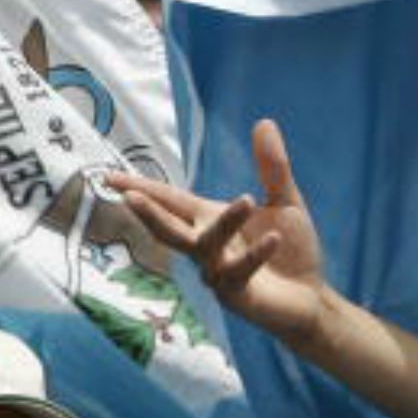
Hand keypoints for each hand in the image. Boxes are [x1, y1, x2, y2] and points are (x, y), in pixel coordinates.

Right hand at [108, 119, 332, 353]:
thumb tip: (264, 121)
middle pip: (170, 228)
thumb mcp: (283, 201)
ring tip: (246, 198)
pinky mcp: (236, 294)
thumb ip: (272, 166)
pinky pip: (239, 272)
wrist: (310, 296)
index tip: (107, 177)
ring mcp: (217, 272)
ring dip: (225, 223)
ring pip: (207, 247)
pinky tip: (273, 238)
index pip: (171, 200)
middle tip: (129, 196)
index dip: (142, 189)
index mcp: (210, 220)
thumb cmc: (291, 247)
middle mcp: (206, 247)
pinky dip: (255, 254)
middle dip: (150, 212)